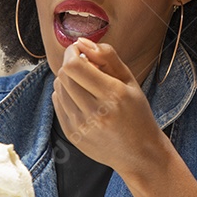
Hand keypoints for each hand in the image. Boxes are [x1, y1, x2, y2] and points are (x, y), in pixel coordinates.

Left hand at [51, 38, 170, 177]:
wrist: (139, 153)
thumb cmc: (137, 113)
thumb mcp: (130, 81)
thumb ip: (107, 57)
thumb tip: (82, 42)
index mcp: (113, 95)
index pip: (74, 66)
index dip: (71, 52)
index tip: (78, 49)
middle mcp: (95, 112)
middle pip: (64, 76)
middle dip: (69, 64)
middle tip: (82, 63)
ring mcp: (81, 126)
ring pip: (58, 89)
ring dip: (67, 79)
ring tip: (84, 82)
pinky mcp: (72, 135)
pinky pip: (57, 103)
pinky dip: (64, 94)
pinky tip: (79, 97)